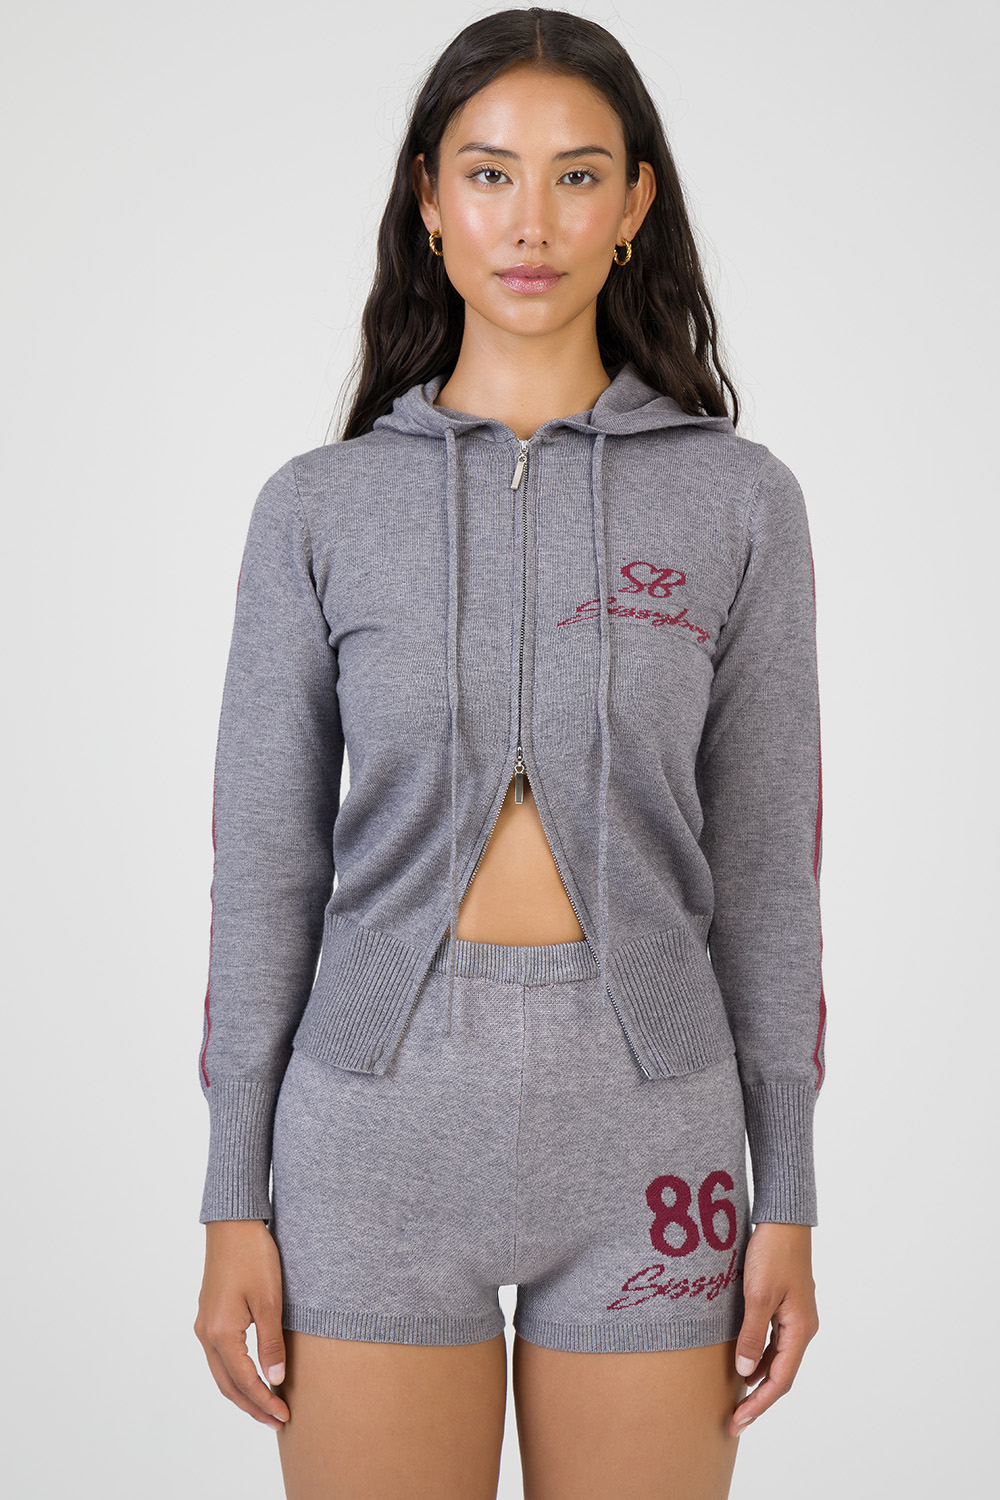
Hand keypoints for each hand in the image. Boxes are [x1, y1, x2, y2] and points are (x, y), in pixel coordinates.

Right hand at [194, 1220, 290, 1431]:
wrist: (233, 1223)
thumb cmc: (253, 1256)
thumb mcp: (270, 1300)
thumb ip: (271, 1343)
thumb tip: (275, 1380)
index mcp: (221, 1333)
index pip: (244, 1381)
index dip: (264, 1402)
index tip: (284, 1416)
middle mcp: (206, 1334)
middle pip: (227, 1385)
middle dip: (252, 1406)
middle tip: (277, 1421)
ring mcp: (204, 1324)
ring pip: (221, 1373)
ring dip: (242, 1393)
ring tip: (266, 1405)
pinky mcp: (209, 1315)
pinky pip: (219, 1357)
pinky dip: (235, 1374)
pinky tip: (250, 1375)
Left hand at [728, 1221, 818, 1437]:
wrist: (783, 1219)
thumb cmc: (773, 1253)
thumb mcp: (758, 1295)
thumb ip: (752, 1335)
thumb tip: (745, 1372)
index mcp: (800, 1330)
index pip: (780, 1380)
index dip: (759, 1404)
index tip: (738, 1422)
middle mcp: (802, 1328)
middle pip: (781, 1374)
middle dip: (758, 1397)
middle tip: (734, 1418)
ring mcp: (795, 1316)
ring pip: (777, 1358)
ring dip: (758, 1378)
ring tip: (735, 1397)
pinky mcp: (786, 1305)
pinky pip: (773, 1340)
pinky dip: (759, 1355)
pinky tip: (743, 1361)